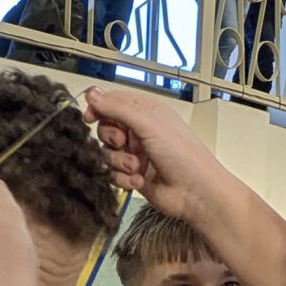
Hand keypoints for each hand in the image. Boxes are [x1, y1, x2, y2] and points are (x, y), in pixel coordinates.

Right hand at [85, 85, 237, 224]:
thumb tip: (91, 93)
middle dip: (110, 138)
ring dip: (119, 161)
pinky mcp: (134, 176)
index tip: (90, 117)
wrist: (195, 192)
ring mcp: (137, 155)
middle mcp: (140, 132)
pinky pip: (114, 175)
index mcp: (146, 113)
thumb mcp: (148, 124)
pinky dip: (123, 179)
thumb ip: (117, 108)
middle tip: (122, 143)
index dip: (99, 108)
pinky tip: (139, 181)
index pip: (113, 102)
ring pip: (108, 154)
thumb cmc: (181, 154)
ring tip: (137, 167)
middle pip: (106, 129)